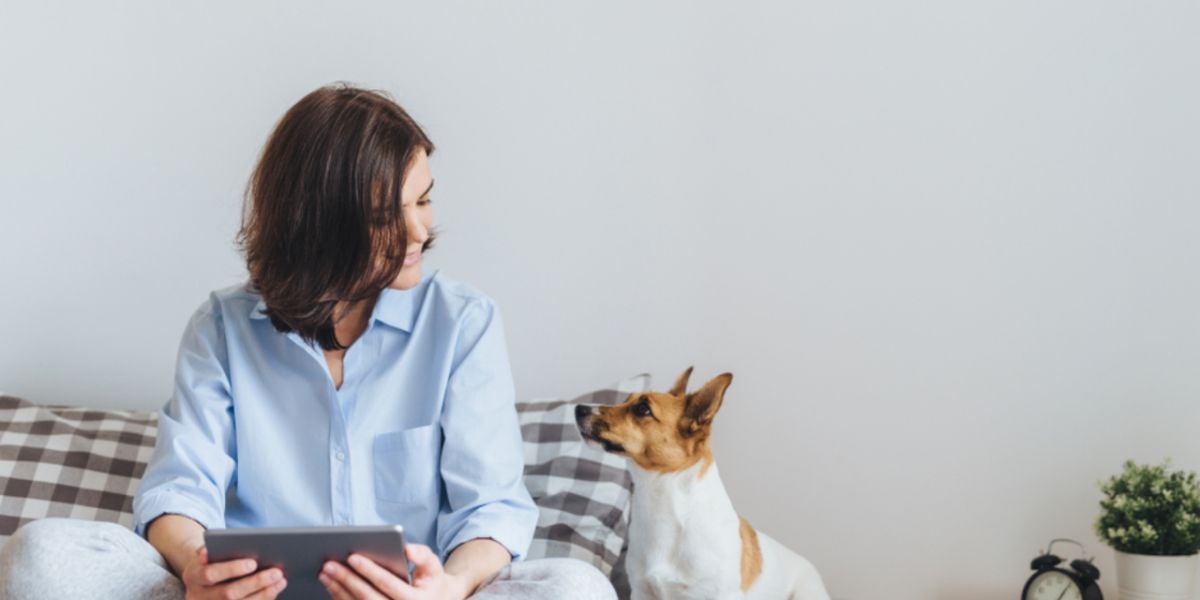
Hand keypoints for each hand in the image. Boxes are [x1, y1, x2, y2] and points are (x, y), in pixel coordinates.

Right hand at [182, 545, 287, 599]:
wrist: (200, 578)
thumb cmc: (211, 560)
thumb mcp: (207, 552)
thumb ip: (211, 549)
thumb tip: (208, 552)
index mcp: (192, 576)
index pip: (210, 574)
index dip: (232, 569)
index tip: (253, 563)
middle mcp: (197, 597)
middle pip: (228, 594)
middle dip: (255, 583)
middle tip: (276, 572)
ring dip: (264, 594)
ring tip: (280, 581)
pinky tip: (274, 591)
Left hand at [320, 543, 470, 599]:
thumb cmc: (431, 582)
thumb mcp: (434, 567)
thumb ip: (423, 555)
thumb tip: (407, 549)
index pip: (388, 584)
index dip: (370, 570)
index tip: (352, 556)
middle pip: (368, 598)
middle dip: (346, 580)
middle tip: (329, 564)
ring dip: (338, 590)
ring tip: (325, 573)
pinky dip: (340, 599)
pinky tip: (331, 586)